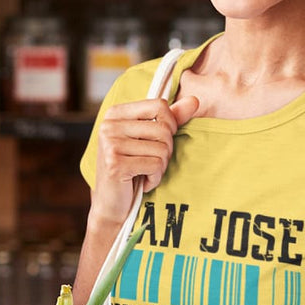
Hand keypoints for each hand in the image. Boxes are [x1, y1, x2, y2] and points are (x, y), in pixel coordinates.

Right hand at [89, 94, 200, 224]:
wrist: (110, 204)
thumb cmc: (132, 168)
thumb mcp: (149, 139)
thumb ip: (171, 119)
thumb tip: (195, 100)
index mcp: (115, 113)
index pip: (159, 105)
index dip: (169, 124)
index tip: (158, 141)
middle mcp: (109, 125)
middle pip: (163, 129)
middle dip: (165, 150)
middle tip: (149, 162)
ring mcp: (110, 144)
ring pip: (161, 148)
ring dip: (160, 166)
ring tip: (144, 172)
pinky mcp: (115, 163)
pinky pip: (155, 165)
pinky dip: (154, 178)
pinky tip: (141, 182)